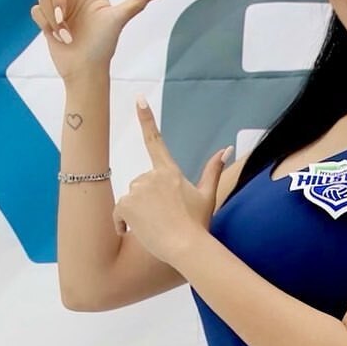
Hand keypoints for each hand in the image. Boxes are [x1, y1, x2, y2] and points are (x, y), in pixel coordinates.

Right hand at [29, 0, 164, 81]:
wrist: (85, 68)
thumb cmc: (104, 46)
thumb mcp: (118, 21)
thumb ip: (135, 3)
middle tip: (66, 19)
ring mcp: (62, 7)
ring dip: (54, 17)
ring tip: (66, 34)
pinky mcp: (48, 20)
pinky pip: (37, 9)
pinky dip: (45, 23)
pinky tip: (57, 36)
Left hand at [113, 95, 233, 262]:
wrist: (186, 246)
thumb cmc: (198, 224)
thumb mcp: (208, 195)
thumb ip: (213, 169)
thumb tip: (227, 148)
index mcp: (170, 172)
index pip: (156, 141)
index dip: (147, 119)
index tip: (139, 99)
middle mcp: (152, 176)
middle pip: (142, 184)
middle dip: (148, 199)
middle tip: (165, 217)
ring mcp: (137, 189)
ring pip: (131, 199)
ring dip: (138, 212)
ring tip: (155, 226)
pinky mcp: (126, 204)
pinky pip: (119, 213)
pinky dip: (123, 223)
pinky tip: (137, 232)